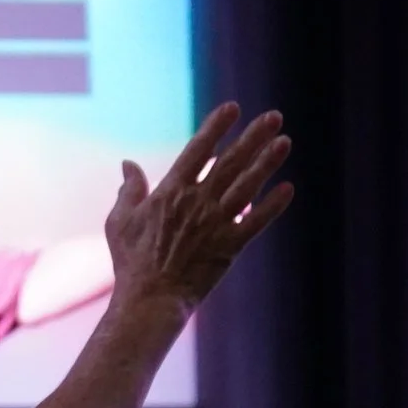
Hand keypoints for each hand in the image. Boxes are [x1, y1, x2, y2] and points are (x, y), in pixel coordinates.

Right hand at [105, 102, 293, 313]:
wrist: (150, 299)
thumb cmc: (130, 262)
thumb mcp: (119, 221)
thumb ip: (129, 190)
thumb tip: (128, 164)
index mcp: (170, 192)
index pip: (198, 150)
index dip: (216, 127)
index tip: (233, 108)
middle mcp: (197, 202)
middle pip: (231, 161)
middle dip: (253, 136)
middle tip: (274, 116)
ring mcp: (216, 223)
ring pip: (248, 186)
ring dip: (268, 162)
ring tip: (285, 142)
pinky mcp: (230, 246)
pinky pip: (257, 221)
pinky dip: (273, 206)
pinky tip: (288, 188)